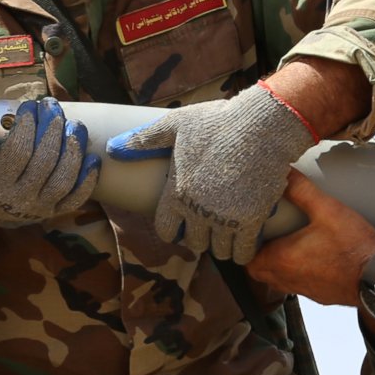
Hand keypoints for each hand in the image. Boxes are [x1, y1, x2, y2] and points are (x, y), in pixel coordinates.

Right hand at [0, 97, 99, 229]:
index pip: (18, 152)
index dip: (27, 126)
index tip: (28, 106)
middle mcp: (19, 201)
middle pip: (45, 161)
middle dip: (52, 128)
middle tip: (52, 106)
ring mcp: (39, 209)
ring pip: (64, 178)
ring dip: (73, 148)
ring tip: (74, 124)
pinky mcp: (52, 211)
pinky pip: (76, 198)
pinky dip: (88, 180)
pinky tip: (92, 158)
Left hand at [106, 82, 316, 263]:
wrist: (261, 126)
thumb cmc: (218, 122)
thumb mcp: (176, 124)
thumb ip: (145, 139)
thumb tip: (112, 148)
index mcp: (177, 192)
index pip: (166, 230)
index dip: (174, 229)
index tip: (184, 223)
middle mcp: (198, 210)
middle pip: (194, 243)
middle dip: (200, 235)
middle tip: (209, 224)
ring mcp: (225, 218)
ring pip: (219, 250)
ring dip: (222, 244)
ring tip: (228, 231)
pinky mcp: (251, 221)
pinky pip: (243, 252)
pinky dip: (243, 251)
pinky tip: (245, 240)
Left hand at [247, 172, 374, 306]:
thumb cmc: (353, 248)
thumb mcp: (328, 210)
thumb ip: (303, 191)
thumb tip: (285, 173)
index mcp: (282, 260)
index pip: (247, 260)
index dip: (246, 246)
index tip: (252, 230)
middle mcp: (288, 279)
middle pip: (261, 271)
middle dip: (261, 254)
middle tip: (268, 236)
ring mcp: (304, 290)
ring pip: (281, 279)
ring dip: (282, 263)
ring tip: (289, 243)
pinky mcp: (321, 295)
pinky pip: (302, 284)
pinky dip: (303, 271)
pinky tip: (316, 256)